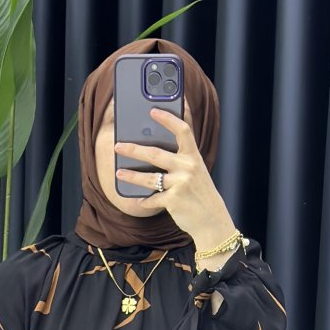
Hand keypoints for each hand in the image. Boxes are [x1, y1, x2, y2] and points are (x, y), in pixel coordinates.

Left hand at [113, 98, 235, 251]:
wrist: (212, 219)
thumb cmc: (200, 193)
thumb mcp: (196, 171)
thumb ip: (181, 158)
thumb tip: (154, 148)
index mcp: (194, 156)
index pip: (182, 130)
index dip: (168, 119)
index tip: (153, 110)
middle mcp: (188, 168)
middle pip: (156, 154)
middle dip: (134, 149)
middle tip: (118, 145)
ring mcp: (180, 184)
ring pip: (149, 178)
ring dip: (131, 176)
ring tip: (119, 172)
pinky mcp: (173, 201)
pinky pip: (152, 199)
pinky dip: (144, 201)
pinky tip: (138, 200)